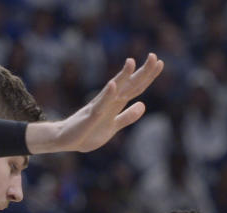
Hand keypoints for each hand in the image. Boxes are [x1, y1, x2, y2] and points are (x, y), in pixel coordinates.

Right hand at [26, 54, 163, 153]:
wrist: (66, 140)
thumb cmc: (88, 132)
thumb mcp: (113, 127)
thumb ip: (127, 116)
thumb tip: (142, 105)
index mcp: (116, 104)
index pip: (135, 87)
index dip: (148, 76)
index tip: (160, 63)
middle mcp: (108, 101)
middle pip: (128, 85)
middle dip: (142, 72)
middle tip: (155, 56)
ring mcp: (99, 107)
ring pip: (114, 90)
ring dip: (123, 76)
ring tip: (132, 62)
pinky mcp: (91, 116)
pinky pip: (100, 105)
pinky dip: (108, 95)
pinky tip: (114, 85)